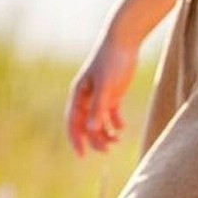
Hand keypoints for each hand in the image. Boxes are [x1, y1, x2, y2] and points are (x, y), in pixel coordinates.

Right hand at [65, 35, 138, 156]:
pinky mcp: (113, 94)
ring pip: (99, 121)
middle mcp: (87, 97)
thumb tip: (91, 130)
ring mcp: (100, 96)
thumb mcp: (106, 88)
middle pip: (87, 125)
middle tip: (108, 151)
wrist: (124, 42)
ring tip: (117, 142)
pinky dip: (116, 123)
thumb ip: (99, 109)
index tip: (82, 156)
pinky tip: (122, 129)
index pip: (74, 122)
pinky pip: (111, 114)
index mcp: (79, 95)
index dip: (76, 139)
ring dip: (106, 134)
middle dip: (95, 140)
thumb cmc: (112, 62)